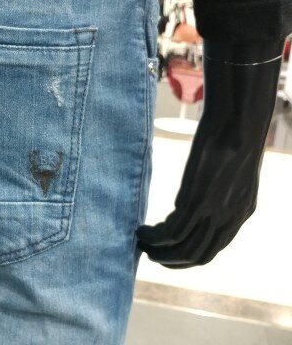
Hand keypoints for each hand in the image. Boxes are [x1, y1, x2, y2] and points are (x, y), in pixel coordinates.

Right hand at [136, 38, 284, 267]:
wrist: (238, 122)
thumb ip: (216, 189)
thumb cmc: (234, 134)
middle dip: (172, 261)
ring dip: (159, 252)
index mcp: (242, 211)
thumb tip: (188, 200)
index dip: (189, 255)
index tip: (168, 252)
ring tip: (141, 244)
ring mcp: (215, 212)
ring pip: (185, 249)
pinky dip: (154, 237)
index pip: (214, 247)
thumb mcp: (229, 168)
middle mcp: (231, 218)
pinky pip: (172, 232)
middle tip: (150, 255)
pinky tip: (141, 230)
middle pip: (199, 255)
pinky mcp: (197, 201)